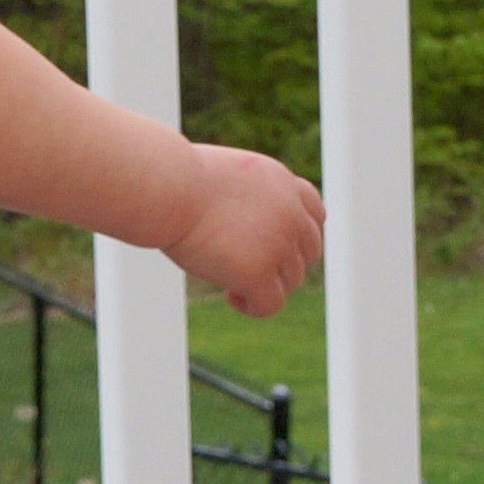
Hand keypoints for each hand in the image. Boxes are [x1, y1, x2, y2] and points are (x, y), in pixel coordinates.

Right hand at [164, 145, 325, 316]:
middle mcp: (290, 212)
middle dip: (284, 264)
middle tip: (249, 268)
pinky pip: (270, 304)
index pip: (315, 214)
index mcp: (282, 183)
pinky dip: (253, 306)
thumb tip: (248, 230)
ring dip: (264, 284)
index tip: (276, 247)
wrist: (168, 188)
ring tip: (228, 278)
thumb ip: (248, 199)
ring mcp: (278, 243)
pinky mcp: (259, 271)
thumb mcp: (226, 177)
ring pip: (291, 281)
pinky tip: (229, 295)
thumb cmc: (179, 180)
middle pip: (309, 252)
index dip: (298, 236)